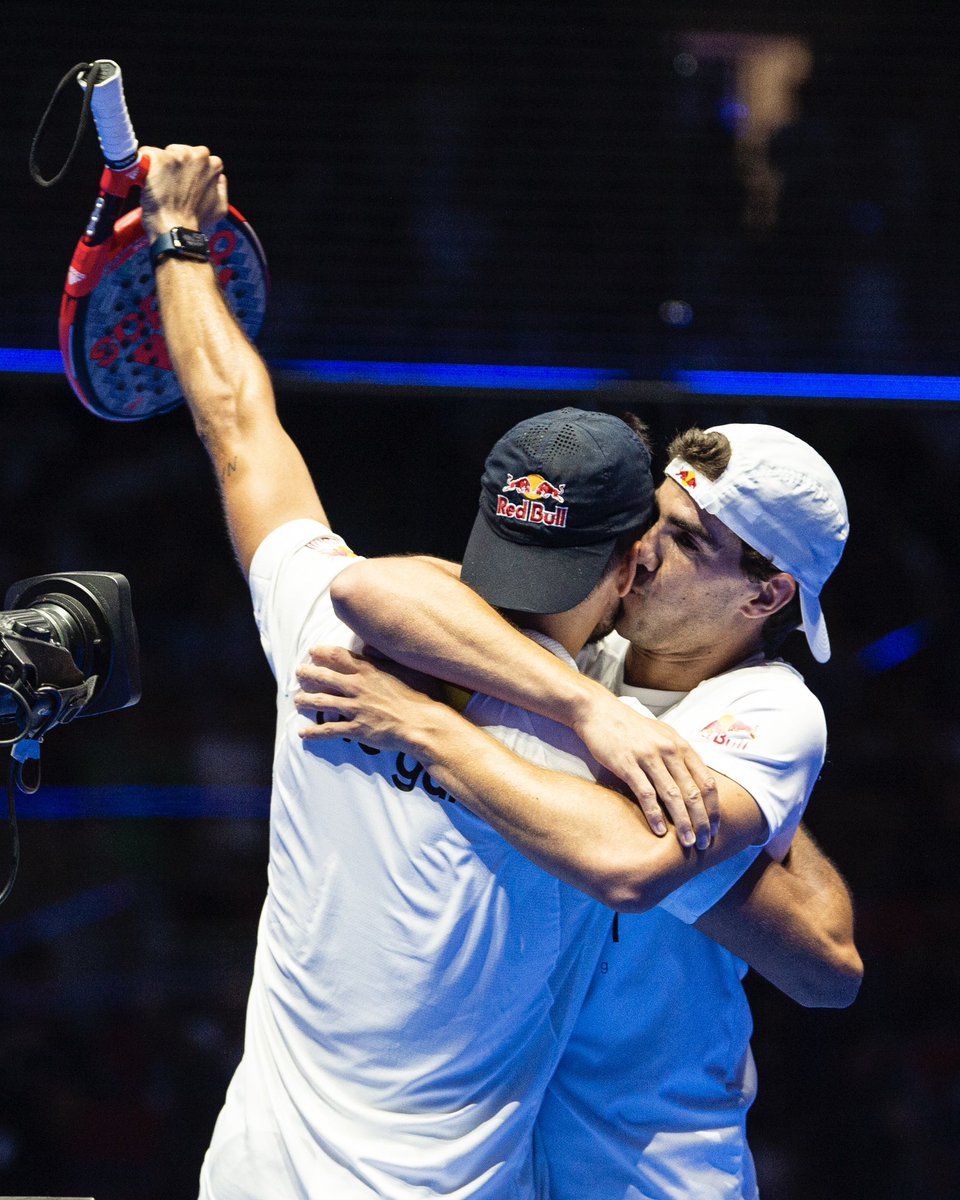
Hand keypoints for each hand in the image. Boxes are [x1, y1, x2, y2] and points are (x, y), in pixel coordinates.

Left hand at [140, 143, 228, 239]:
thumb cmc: (195, 222)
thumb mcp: (220, 207)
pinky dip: (144, 166)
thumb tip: (219, 178)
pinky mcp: (158, 158)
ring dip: (161, 166)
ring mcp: (177, 156)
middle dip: (176, 163)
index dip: (190, 170)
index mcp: (214, 164)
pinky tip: (147, 182)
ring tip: (160, 186)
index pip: (199, 157)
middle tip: (171, 185)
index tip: (183, 183)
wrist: (175, 229)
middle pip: (181, 151)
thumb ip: (221, 188)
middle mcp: (198, 155)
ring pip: (164, 153)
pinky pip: (145, 155)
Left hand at [294, 645, 444, 755]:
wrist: (424, 724)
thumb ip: (385, 656)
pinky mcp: (356, 729)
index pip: (340, 657)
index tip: (312, 651)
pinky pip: (330, 730)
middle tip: (298, 672)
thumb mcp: (408, 668)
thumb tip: (367, 645)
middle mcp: (358, 687)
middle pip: (326, 677)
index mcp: (370, 671)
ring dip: (306, 700)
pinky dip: (314, 732)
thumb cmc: (422, 695)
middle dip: (309, 673)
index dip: (323, 653)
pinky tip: (302, 733)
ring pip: (323, 702)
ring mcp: (355, 708)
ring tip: (297, 700)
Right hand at [572, 687, 719, 849]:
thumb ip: (679, 756)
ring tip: (687, 843)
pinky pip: (645, 793)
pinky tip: (659, 831)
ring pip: (673, 796)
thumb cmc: (631, 727)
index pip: (707, 782)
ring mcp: (648, 756)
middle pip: (693, 792)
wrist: (599, 712)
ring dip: (683, 823)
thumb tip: (695, 781)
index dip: (713, 808)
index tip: (714, 828)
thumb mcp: (662, 735)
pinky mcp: (627, 763)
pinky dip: (655, 814)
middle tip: (704, 844)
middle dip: (702, 822)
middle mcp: (669, 750)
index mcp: (681, 746)